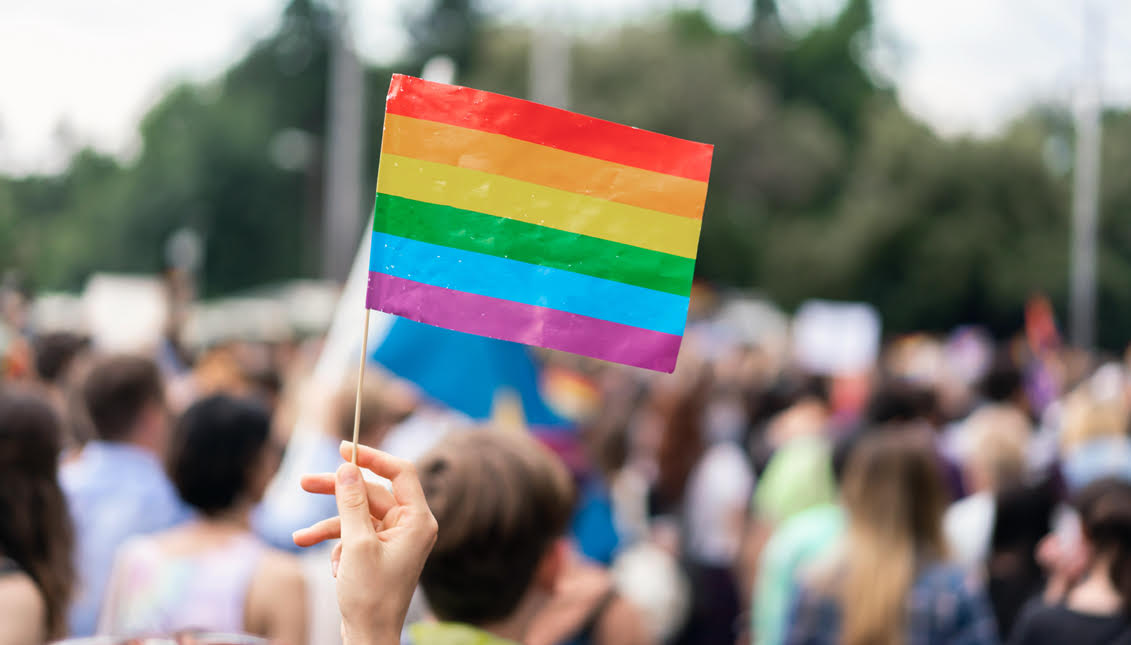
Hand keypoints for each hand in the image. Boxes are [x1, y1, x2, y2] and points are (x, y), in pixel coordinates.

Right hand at [293, 441, 437, 644]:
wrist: (369, 638)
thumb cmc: (371, 597)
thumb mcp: (357, 545)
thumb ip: (351, 503)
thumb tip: (347, 468)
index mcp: (417, 520)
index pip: (400, 472)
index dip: (373, 457)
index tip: (343, 448)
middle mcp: (409, 526)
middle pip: (371, 493)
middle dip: (337, 492)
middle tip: (304, 482)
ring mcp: (393, 539)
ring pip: (357, 514)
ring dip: (328, 524)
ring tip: (299, 536)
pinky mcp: (377, 551)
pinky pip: (353, 535)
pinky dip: (334, 544)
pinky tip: (320, 560)